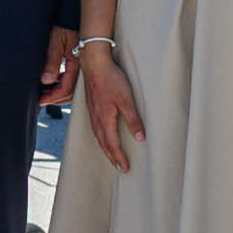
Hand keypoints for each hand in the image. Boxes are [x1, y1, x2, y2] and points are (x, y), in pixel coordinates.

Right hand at [77, 45, 139, 169]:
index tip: (126, 168)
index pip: (112, 145)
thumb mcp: (127, 99)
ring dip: (106, 149)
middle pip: (104, 145)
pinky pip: (95, 129)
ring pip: (98, 138)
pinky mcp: (91, 107)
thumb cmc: (111, 79)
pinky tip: (104, 136)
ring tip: (113, 157)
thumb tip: (140, 138)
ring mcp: (92, 113)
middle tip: (121, 168)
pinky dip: (101, 139)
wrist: (94, 64)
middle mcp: (96, 119)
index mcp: (105, 120)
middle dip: (112, 158)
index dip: (120, 158)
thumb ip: (133, 119)